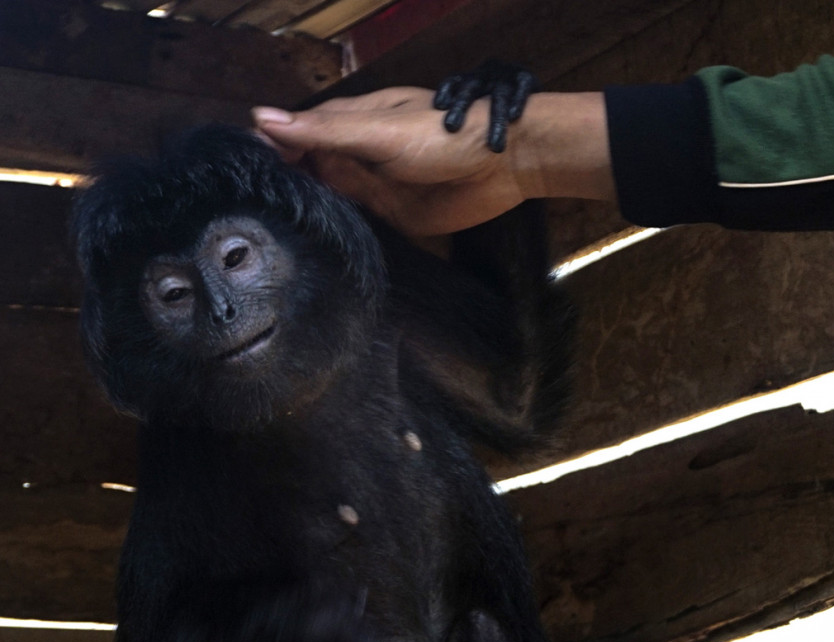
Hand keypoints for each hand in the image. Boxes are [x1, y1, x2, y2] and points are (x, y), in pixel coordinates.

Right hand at [253, 87, 526, 235]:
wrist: (502, 166)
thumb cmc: (445, 135)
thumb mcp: (378, 131)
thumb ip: (325, 132)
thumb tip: (262, 119)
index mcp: (350, 123)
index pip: (296, 133)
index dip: (270, 148)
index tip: (241, 171)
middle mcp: (355, 153)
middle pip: (306, 166)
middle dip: (281, 181)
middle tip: (246, 207)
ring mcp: (371, 184)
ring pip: (325, 194)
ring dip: (303, 207)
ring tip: (263, 228)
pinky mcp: (388, 213)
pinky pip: (352, 220)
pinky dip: (332, 227)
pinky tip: (307, 240)